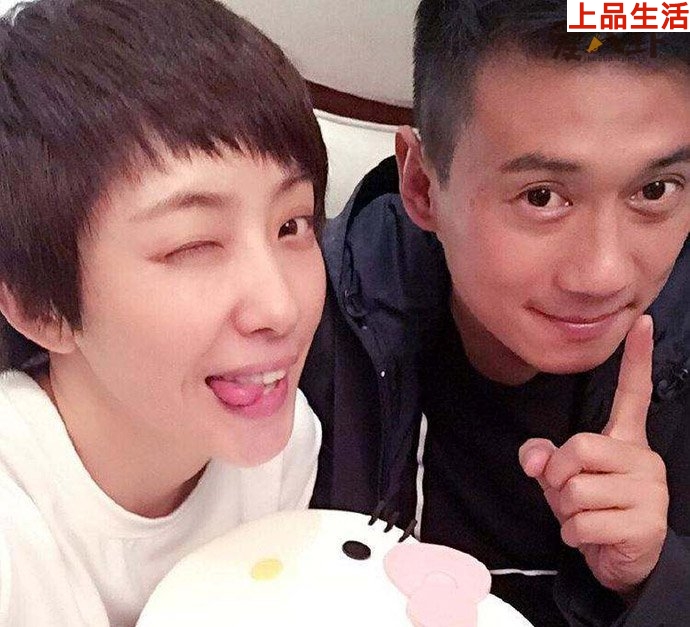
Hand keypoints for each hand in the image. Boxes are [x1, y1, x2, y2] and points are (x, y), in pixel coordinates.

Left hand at [519, 315, 668, 594]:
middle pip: (578, 447)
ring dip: (566, 510)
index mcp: (625, 439)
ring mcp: (650, 491)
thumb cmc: (593, 509)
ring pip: (576, 489)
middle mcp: (642, 458)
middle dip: (558, 476)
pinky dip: (573, 534)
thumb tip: (534, 459)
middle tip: (569, 493)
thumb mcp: (561, 478)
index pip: (634, 393)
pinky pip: (583, 522)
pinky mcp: (646, 524)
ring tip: (586, 516)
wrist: (621, 560)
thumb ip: (543, 457)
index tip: (641, 322)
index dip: (636, 358)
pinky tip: (591, 536)